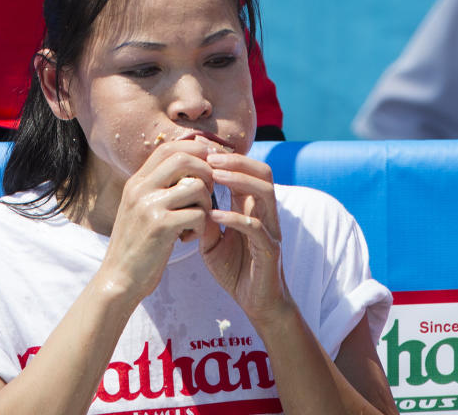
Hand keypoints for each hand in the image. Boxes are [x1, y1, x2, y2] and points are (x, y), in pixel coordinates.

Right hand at [101, 139, 215, 301]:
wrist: (118, 278)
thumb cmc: (136, 245)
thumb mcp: (140, 208)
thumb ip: (158, 187)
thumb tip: (189, 166)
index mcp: (137, 181)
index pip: (168, 147)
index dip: (194, 150)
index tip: (209, 165)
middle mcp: (141, 187)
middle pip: (184, 159)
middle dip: (206, 173)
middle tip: (208, 194)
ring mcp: (150, 205)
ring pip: (196, 186)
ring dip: (205, 204)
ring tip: (196, 221)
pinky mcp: (160, 227)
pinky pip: (197, 214)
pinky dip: (201, 226)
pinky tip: (189, 238)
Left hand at [198, 152, 290, 325]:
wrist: (257, 305)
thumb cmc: (235, 269)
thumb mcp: (212, 241)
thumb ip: (204, 219)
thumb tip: (187, 197)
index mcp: (251, 207)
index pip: (247, 171)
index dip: (227, 158)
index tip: (202, 151)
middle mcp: (265, 213)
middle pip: (262, 172)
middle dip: (237, 161)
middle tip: (209, 157)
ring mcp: (270, 230)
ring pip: (265, 191)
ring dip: (239, 179)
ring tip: (214, 174)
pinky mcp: (270, 251)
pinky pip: (257, 227)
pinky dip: (235, 218)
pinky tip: (215, 216)